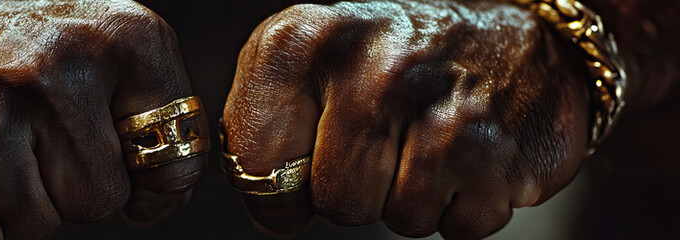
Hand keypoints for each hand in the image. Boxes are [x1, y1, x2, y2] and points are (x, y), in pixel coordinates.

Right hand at [0, 0, 205, 237]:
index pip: (174, 159)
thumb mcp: (113, 43)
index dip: (154, 172)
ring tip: (3, 140)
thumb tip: (155, 203)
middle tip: (41, 132)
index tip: (124, 149)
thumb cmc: (29, 48)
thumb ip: (161, 108)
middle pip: (103, 199)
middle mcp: (49, 72)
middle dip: (78, 181)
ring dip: (30, 200)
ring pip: (45, 224)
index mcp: (113, 36)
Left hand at [223, 0, 588, 237]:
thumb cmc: (404, 55)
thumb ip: (267, 118)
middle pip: (334, 201)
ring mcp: (444, 112)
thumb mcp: (316, 55)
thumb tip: (272, 208)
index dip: (276, 184)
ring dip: (410, 197)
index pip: (257, 162)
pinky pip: (455, 229)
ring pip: (396, 219)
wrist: (522, 42)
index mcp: (310, 39)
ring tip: (430, 140)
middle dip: (355, 188)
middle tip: (385, 140)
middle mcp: (378, 68)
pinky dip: (462, 206)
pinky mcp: (501, 158)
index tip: (300, 166)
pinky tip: (468, 155)